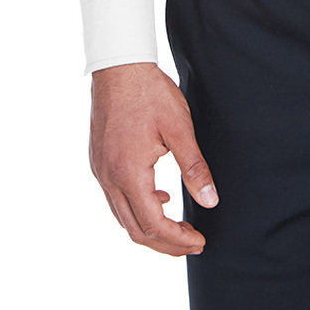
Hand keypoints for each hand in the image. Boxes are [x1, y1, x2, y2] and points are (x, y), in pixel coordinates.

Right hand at [89, 61, 217, 255]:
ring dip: (150, 228)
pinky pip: (116, 198)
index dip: (178, 240)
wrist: (118, 66)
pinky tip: (159, 197)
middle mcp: (109, 178)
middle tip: (192, 243)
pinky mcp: (99, 160)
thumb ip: (194, 168)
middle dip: (165, 243)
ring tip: (178, 227)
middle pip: (135, 229)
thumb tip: (210, 201)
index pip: (153, 225)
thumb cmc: (150, 93)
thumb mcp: (179, 128)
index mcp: (129, 174)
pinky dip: (137, 208)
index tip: (200, 242)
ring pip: (123, 217)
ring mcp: (100, 170)